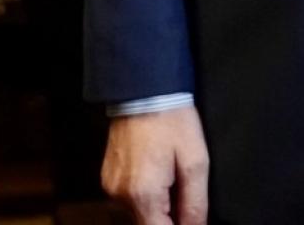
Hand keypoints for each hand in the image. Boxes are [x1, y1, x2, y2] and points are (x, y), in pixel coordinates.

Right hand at [102, 106, 209, 223]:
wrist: (144, 91)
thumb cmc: (173, 122)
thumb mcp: (196, 160)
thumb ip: (195, 202)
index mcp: (143, 195)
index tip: (191, 218)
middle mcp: (120, 197)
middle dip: (169, 218)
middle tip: (185, 196)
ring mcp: (110, 188)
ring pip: (137, 214)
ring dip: (157, 208)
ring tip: (173, 180)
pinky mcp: (108, 179)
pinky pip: (128, 200)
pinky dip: (145, 196)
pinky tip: (159, 174)